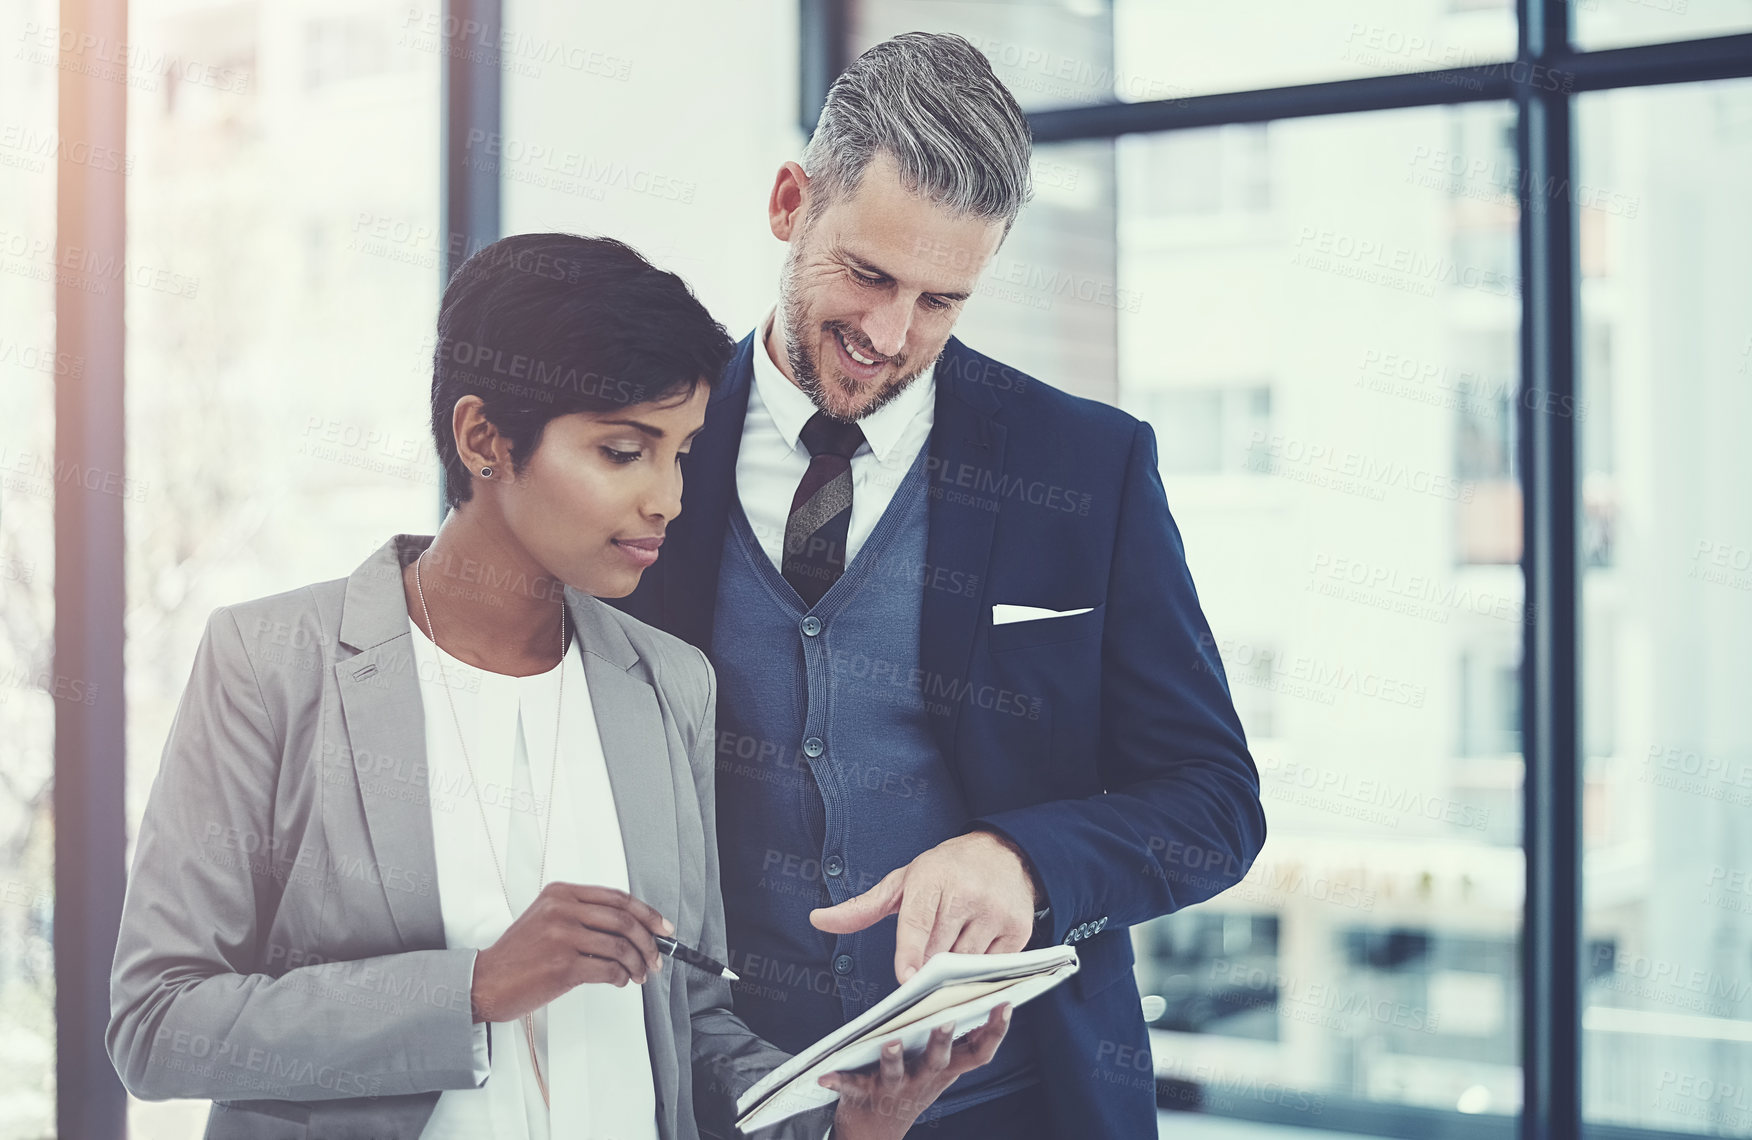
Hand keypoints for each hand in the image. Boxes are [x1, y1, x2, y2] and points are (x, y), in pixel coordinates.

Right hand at [470, 883, 671, 1022]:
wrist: (485, 982)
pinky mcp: (563, 965)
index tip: (662, 927)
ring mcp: (562, 936)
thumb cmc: (518, 956)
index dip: (646, 913)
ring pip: (620, 946)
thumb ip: (583, 915)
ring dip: (637, 963)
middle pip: (624, 920)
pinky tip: (620, 981)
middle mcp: (562, 909)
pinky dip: (622, 977)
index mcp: (561, 893)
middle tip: (657, 957)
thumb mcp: (547, 919)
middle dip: (648, 941)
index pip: (617, 898)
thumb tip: (630, 928)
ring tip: (639, 974)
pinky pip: (608, 969)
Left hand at [809, 831, 1041, 983]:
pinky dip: (978, 973)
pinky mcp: (1019, 930)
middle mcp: (968, 894)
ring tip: (945, 965)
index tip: (905, 980)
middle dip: (926, 969)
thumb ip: (862, 907)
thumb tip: (818, 919)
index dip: (910, 953)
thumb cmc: (946, 871)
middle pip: (939, 952)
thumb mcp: (903, 881)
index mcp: (932, 879)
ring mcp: (996, 913)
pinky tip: (971, 961)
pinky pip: (992, 967)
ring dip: (952, 974)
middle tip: (917, 979)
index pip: (918, 923)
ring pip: (966, 965)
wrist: (1004, 853)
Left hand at [822, 1004, 1010, 1139]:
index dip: (995, 1030)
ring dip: (894, 1059)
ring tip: (891, 1043)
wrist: (875, 1133)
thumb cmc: (909, 1086)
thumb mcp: (938, 1068)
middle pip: (938, 1061)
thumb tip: (977, 997)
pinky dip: (838, 1081)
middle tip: (946, 1019)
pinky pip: (850, 1088)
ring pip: (897, 1074)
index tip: (1005, 1003)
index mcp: (944, 1070)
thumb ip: (955, 1041)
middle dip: (942, 1041)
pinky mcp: (864, 1096)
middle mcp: (924, 1081)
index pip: (978, 1052)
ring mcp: (895, 1090)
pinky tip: (824, 1075)